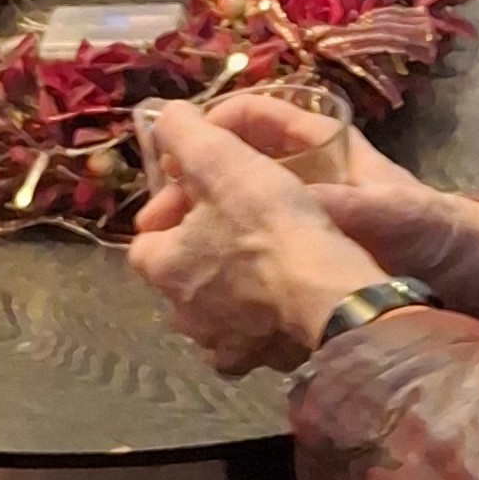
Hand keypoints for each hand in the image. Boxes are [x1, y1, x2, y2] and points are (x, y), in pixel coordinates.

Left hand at [125, 109, 402, 372]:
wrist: (332, 293)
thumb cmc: (271, 224)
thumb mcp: (222, 159)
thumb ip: (183, 132)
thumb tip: (162, 116)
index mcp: (162, 268)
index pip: (146, 240)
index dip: (172, 214)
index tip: (204, 197)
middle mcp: (181, 315)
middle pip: (181, 275)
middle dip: (201, 253)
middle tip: (241, 225)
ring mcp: (220, 346)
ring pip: (214, 310)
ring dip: (230, 290)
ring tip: (266, 261)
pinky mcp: (258, 362)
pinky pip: (249, 339)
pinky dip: (261, 321)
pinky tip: (284, 300)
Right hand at [138, 87, 478, 312]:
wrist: (476, 276)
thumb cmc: (437, 231)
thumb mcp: (393, 213)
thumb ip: (345, 206)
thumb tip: (287, 201)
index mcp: (326, 144)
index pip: (257, 114)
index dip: (214, 125)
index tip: (176, 155)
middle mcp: (310, 173)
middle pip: (236, 164)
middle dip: (193, 187)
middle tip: (156, 223)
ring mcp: (308, 213)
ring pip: (239, 209)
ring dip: (203, 228)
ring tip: (170, 260)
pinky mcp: (309, 252)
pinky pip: (255, 248)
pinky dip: (228, 261)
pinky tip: (209, 290)